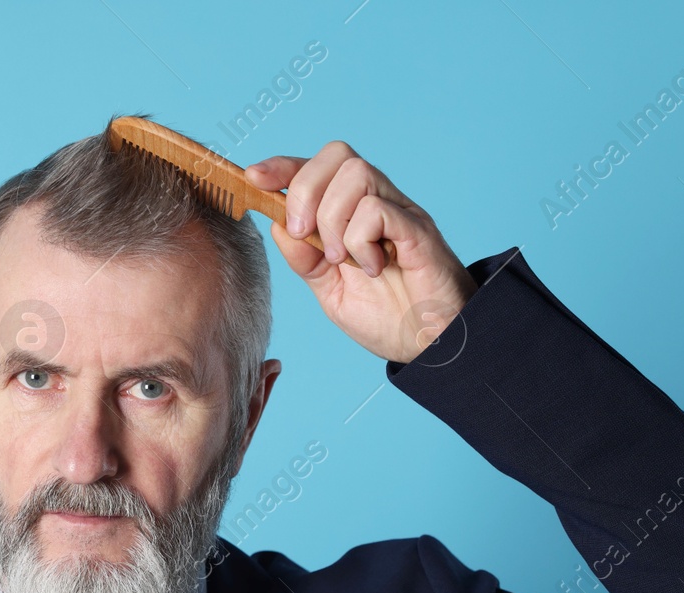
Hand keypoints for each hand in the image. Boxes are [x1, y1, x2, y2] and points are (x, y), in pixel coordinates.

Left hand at [244, 141, 479, 363]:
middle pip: (336, 155)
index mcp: (353, 213)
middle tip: (304, 235)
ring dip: (333, 218)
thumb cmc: (388, 318)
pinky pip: (378, 209)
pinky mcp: (418, 230)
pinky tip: (372, 267)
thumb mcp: (330, 291)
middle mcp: (377, 203)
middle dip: (305, 190)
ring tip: (342, 259)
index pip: (316, 168)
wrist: (430, 347)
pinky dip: (360, 239)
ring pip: (356, 173)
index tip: (253, 177)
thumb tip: (277, 225)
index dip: (283, 166)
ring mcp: (399, 213)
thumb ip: (304, 259)